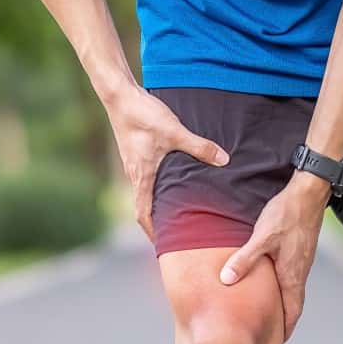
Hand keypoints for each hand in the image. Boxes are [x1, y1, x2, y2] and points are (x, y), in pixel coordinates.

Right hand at [104, 84, 228, 240]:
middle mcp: (134, 174)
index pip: (143, 214)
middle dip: (156, 223)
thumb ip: (199, 146)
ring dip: (156, 205)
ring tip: (175, 212)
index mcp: (142, 176)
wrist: (119, 96)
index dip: (152, 233)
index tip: (164, 247)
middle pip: (143, 207)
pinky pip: (144, 178)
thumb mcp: (174, 131)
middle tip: (175, 234)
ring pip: (144, 192)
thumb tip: (223, 160)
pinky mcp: (134, 152)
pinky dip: (155, 188)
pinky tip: (170, 182)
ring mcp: (133, 164)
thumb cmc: (143, 115)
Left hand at [219, 172, 329, 339]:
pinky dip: (285, 286)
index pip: (292, 310)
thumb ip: (244, 260)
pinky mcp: (300, 250)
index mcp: (291, 274)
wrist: (309, 193)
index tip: (279, 341)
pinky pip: (293, 275)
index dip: (286, 327)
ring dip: (285, 303)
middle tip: (275, 332)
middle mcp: (299, 271)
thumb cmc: (287, 215)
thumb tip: (227, 280)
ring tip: (273, 312)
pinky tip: (274, 281)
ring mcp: (302, 261)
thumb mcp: (261, 237)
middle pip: (295, 303)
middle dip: (286, 320)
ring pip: (294, 289)